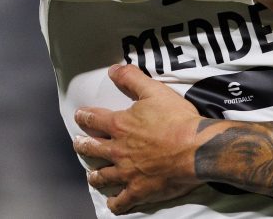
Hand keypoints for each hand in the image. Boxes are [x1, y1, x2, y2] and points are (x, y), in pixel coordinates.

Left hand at [73, 65, 202, 214]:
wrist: (195, 148)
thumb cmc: (177, 119)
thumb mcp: (155, 91)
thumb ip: (132, 79)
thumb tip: (113, 70)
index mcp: (120, 125)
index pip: (94, 119)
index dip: (85, 116)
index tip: (79, 115)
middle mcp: (118, 150)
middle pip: (92, 149)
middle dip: (83, 145)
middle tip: (78, 144)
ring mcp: (126, 173)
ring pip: (102, 176)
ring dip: (95, 176)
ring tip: (92, 176)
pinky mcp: (138, 190)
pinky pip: (121, 201)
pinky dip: (115, 203)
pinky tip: (113, 203)